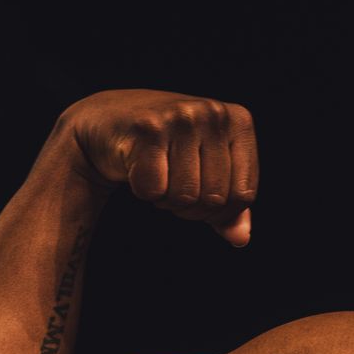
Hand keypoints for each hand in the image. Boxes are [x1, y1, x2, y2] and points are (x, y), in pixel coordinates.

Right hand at [57, 88, 258, 245]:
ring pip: (186, 196)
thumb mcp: (207, 170)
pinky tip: (139, 169)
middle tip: (174, 189)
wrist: (109, 120)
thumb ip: (230, 206)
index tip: (202, 198)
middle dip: (192, 209)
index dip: (222, 212)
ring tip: (159, 177)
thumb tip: (241, 239)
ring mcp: (181, 117)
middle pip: (215, 198)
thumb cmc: (167, 148)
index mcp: (238, 120)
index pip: (244, 194)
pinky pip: (154, 190)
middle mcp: (213, 113)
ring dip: (168, 201)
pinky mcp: (148, 128)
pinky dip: (144, 192)